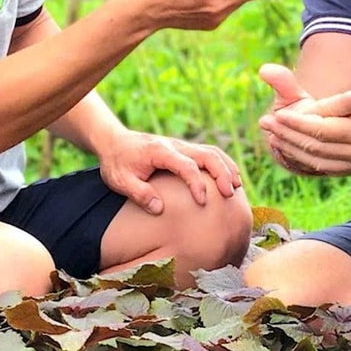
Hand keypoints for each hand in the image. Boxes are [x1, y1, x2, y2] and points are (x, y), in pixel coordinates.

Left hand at [97, 128, 242, 214]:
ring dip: (227, 167)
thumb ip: (140, 194)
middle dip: (221, 173)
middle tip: (230, 194)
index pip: (186, 166)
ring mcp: (182, 146)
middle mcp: (176, 146)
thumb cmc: (117, 163)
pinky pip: (209, 153)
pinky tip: (230, 178)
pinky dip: (223, 164)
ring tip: (236, 187)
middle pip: (207, 155)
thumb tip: (160, 209)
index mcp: (161, 152)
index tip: (202, 201)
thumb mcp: (120, 181)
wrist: (114, 141)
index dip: (197, 183)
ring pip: (212, 152)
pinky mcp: (185, 150)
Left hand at [258, 62, 350, 175]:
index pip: (324, 131)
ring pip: (320, 161)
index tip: (276, 114)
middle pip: (316, 149)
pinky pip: (330, 168)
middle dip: (288, 137)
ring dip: (295, 150)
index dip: (298, 124)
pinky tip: (298, 154)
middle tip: (264, 124)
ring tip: (273, 138)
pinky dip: (310, 162)